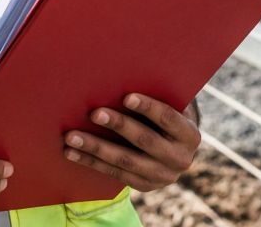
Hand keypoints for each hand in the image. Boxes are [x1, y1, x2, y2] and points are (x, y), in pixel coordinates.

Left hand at [62, 94, 199, 190]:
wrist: (174, 150)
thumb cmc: (164, 115)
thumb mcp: (170, 105)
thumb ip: (156, 94)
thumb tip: (122, 73)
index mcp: (189, 134)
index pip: (169, 118)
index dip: (149, 107)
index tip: (127, 97)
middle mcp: (180, 159)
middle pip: (145, 141)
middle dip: (119, 125)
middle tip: (94, 113)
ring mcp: (162, 176)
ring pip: (125, 161)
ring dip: (96, 148)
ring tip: (72, 136)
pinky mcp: (144, 186)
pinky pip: (114, 174)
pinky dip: (91, 162)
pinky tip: (71, 152)